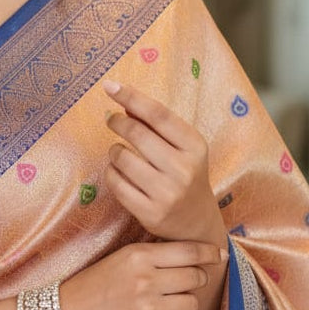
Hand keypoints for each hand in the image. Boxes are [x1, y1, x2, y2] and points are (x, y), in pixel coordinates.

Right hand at [60, 239, 225, 309]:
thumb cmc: (93, 286)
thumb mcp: (120, 259)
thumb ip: (153, 255)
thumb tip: (193, 254)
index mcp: (138, 256)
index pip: (189, 252)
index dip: (209, 253)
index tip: (218, 255)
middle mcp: (146, 280)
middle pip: (195, 277)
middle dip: (195, 280)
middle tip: (183, 284)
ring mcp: (147, 309)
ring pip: (192, 304)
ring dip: (186, 304)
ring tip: (168, 305)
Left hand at [102, 79, 226, 247]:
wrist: (198, 223)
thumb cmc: (185, 175)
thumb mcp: (183, 147)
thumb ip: (157, 124)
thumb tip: (124, 100)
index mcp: (195, 146)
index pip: (159, 114)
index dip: (132, 97)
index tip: (110, 86)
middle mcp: (184, 169)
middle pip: (137, 134)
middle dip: (117, 122)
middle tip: (111, 119)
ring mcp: (167, 193)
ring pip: (122, 158)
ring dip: (114, 151)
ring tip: (119, 152)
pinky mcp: (150, 213)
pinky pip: (116, 182)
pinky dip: (111, 172)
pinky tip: (118, 172)